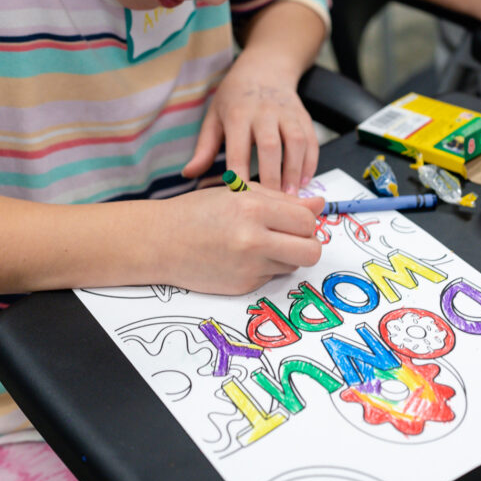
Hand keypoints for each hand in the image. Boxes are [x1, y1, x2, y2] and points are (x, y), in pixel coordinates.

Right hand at [155, 184, 324, 294]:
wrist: (160, 242)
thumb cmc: (198, 212)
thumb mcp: (240, 193)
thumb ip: (283, 200)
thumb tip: (319, 206)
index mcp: (254, 209)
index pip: (307, 221)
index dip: (306, 220)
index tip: (295, 219)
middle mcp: (253, 240)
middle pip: (311, 251)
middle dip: (309, 244)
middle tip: (293, 237)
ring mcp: (248, 267)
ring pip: (294, 266)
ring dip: (287, 256)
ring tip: (261, 244)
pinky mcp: (243, 287)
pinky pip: (272, 278)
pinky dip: (266, 268)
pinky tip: (243, 257)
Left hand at [182, 53, 318, 193]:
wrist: (265, 68)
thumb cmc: (235, 98)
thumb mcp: (214, 117)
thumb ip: (204, 148)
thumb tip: (188, 174)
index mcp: (237, 113)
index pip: (238, 147)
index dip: (240, 173)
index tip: (240, 196)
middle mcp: (264, 111)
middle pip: (270, 146)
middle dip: (272, 176)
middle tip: (272, 204)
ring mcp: (287, 113)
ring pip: (295, 143)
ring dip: (294, 171)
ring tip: (292, 197)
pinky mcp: (304, 116)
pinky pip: (311, 140)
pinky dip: (310, 162)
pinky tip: (305, 181)